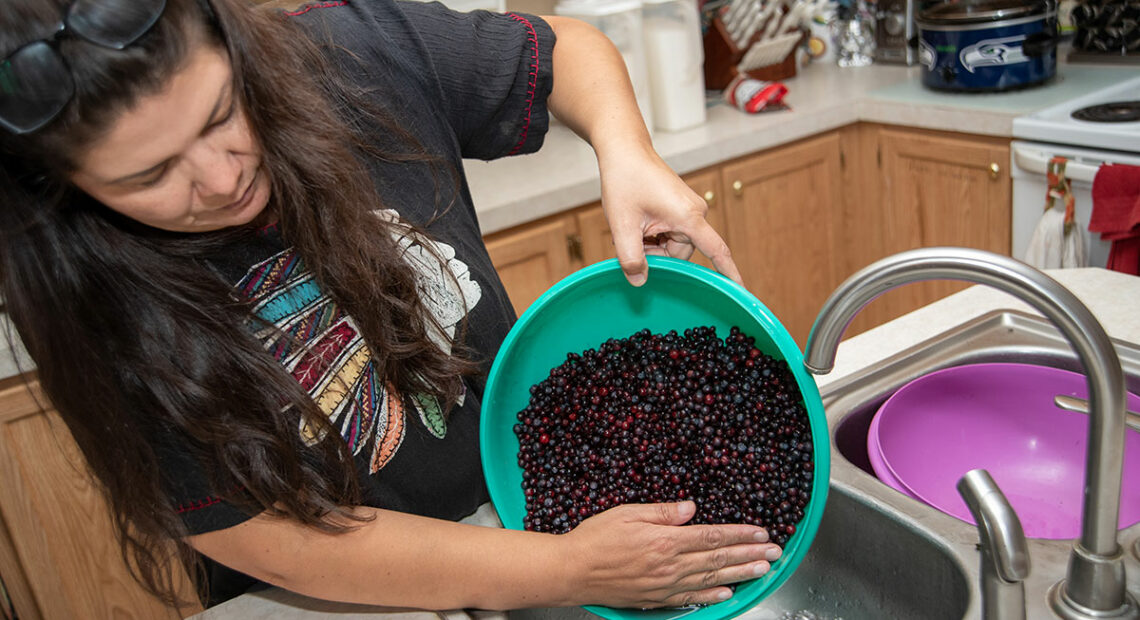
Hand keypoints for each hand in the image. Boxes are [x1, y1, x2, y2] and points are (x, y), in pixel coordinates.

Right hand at [559, 501, 781, 608]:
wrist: (572, 571)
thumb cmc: (595, 538)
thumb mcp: (627, 513)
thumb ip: (662, 512)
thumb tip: (691, 507)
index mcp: (664, 541)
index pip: (711, 536)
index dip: (739, 534)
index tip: (761, 532)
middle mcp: (669, 566)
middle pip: (718, 559)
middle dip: (749, 554)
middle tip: (775, 552)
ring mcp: (665, 586)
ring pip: (711, 579)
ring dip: (741, 574)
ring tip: (763, 570)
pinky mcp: (657, 599)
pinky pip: (692, 597)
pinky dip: (713, 595)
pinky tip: (729, 592)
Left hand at [597, 142, 742, 286]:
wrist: (624, 150)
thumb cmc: (625, 180)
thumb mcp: (622, 225)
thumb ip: (630, 258)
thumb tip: (640, 282)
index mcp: (688, 217)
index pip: (716, 250)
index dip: (728, 272)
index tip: (741, 289)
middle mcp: (695, 212)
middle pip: (680, 253)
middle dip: (655, 253)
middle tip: (631, 237)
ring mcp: (689, 209)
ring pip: (672, 245)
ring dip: (652, 243)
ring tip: (633, 224)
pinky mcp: (681, 208)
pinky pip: (670, 233)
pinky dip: (653, 234)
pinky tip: (638, 221)